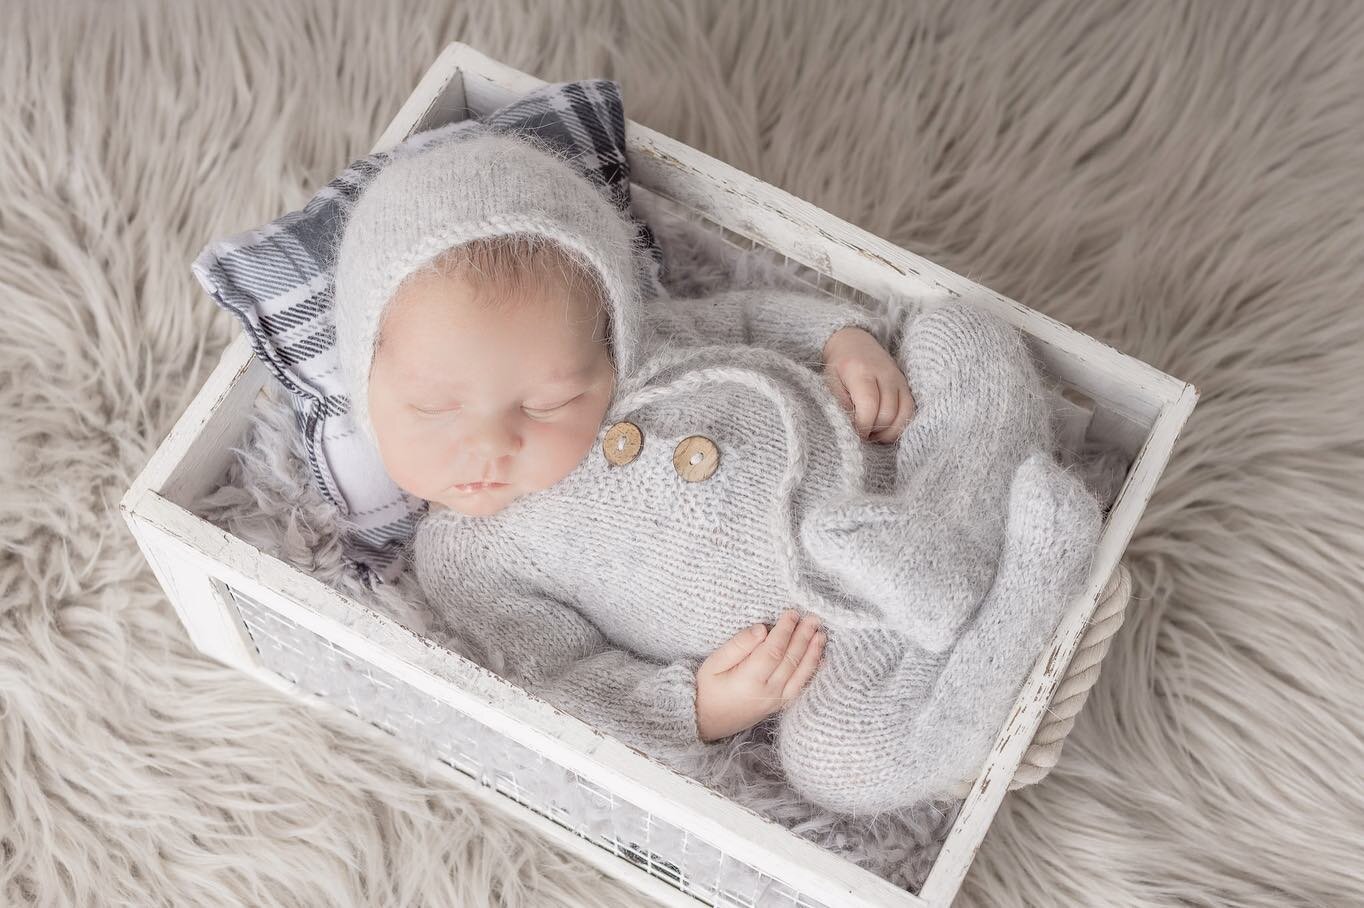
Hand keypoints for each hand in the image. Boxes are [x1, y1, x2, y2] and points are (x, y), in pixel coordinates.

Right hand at [695, 610, 825, 742]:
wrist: (706, 722)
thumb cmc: (707, 688)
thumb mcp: (713, 663)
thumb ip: (738, 645)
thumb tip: (762, 629)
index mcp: (749, 680)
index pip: (773, 650)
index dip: (785, 631)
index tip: (792, 613)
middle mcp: (767, 692)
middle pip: (791, 660)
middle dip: (803, 637)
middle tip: (813, 618)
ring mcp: (776, 701)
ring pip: (801, 674)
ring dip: (812, 653)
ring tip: (820, 634)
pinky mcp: (779, 705)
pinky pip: (801, 687)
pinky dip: (812, 672)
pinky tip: (820, 659)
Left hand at [822, 327, 915, 442]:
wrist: (854, 342)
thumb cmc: (839, 366)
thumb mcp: (830, 382)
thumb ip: (839, 403)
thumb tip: (852, 427)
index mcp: (860, 371)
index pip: (869, 406)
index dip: (863, 426)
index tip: (855, 433)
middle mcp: (884, 374)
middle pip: (887, 413)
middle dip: (874, 431)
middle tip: (862, 436)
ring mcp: (898, 379)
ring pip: (903, 414)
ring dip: (888, 432)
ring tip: (873, 434)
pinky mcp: (906, 386)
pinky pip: (910, 411)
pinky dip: (899, 425)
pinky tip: (885, 430)